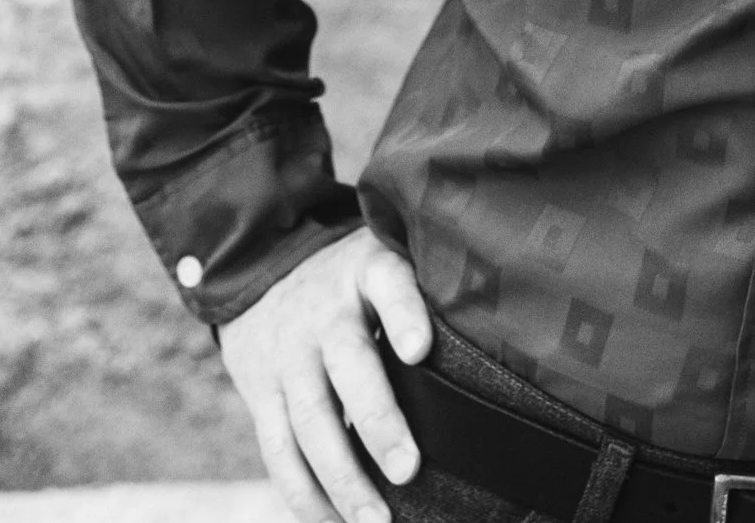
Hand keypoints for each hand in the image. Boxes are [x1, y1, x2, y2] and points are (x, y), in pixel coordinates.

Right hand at [218, 228, 430, 522]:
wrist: (264, 273)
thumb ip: (428, 292)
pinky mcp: (261, 394)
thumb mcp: (390, 259)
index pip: (389, 285)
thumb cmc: (355, 280)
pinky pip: (278, 451)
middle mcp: (323, 314)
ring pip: (309, 421)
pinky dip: (303, 494)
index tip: (421, 350)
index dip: (403, 316)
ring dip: (341, 477)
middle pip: (348, 367)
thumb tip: (493, 340)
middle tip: (408, 470)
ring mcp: (288, 356)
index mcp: (367, 272)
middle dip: (377, 422)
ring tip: (375, 519)